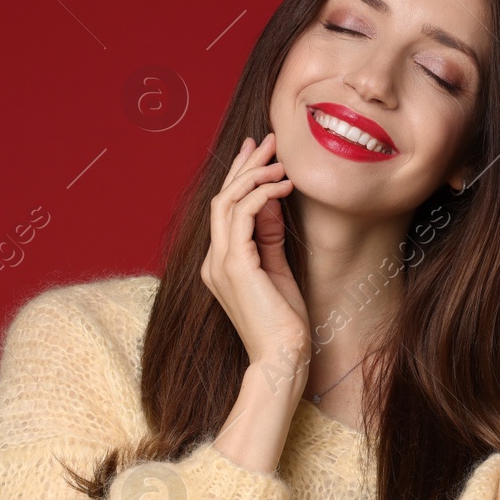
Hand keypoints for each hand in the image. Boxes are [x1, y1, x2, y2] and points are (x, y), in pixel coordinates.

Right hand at [199, 131, 311, 368]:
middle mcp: (214, 261)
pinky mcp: (234, 266)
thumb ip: (268, 238)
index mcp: (221, 263)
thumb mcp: (277, 271)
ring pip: (227, 201)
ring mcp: (220, 263)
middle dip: (245, 165)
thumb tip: (270, 202)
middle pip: (222, 198)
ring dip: (255, 175)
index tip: (259, 152)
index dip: (240, 176)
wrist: (282, 358)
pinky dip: (262, 195)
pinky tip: (283, 186)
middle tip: (269, 141)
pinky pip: (242, 216)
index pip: (226, 209)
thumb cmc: (285, 324)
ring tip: (281, 160)